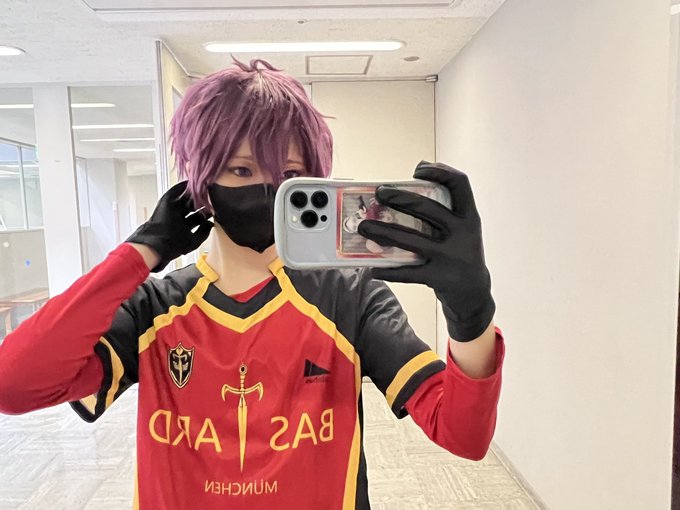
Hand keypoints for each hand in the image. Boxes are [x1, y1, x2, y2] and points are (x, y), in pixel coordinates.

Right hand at [126, 181, 212, 272]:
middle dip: (204, 201)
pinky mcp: (167, 201)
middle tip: (214, 194)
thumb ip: (204, 232)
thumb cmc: (174, 246)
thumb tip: (211, 223)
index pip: (199, 215)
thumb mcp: (193, 241)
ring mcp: (173, 207)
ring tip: (206, 186)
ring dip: (196, 192)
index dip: (209, 211)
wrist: (157, 244)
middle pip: (194, 205)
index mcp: (185, 225)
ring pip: (187, 197)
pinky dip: (184, 186)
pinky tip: (193, 181)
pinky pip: (176, 190)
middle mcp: (179, 215)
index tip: (218, 207)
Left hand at [357, 161, 494, 341]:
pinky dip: (388, 270)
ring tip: (363, 228)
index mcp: (469, 218)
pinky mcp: (439, 277)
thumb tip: (399, 197)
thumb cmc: (460, 255)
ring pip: (410, 239)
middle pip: (427, 208)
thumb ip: (442, 215)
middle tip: (379, 193)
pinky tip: (373, 269)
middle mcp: (463, 233)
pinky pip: (407, 272)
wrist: (475, 295)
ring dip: (382, 232)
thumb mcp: (461, 232)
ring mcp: (451, 256)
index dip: (440, 171)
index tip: (418, 169)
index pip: (460, 184)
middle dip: (399, 198)